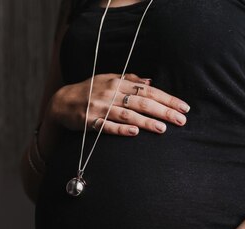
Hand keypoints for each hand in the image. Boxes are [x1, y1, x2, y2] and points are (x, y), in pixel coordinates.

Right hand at [49, 73, 189, 136]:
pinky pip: (107, 126)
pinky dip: (120, 129)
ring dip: (146, 121)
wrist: (61, 102)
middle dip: (163, 111)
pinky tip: (134, 132)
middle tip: (181, 120)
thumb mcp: (108, 80)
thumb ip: (129, 80)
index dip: (167, 98)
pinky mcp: (89, 121)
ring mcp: (100, 107)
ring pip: (127, 114)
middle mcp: (111, 93)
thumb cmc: (89, 91)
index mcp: (118, 83)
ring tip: (163, 129)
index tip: (184, 107)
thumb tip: (151, 81)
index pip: (148, 90)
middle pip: (142, 102)